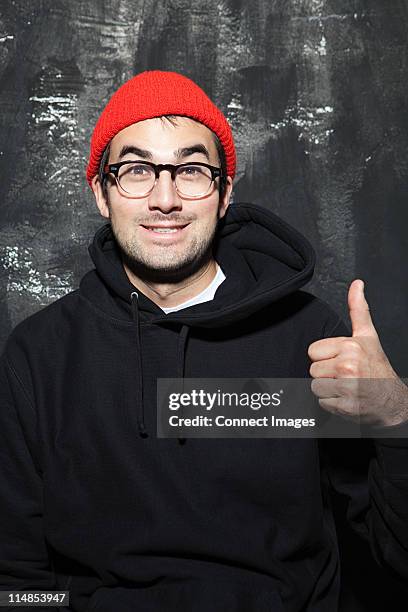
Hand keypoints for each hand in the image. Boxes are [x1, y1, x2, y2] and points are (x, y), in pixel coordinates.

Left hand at [308, 279, 407, 426]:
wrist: (392, 400)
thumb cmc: (377, 367)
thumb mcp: (368, 336)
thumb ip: (358, 309)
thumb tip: (357, 284)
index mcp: (350, 347)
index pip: (312, 351)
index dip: (325, 357)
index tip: (341, 360)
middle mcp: (348, 366)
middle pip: (313, 370)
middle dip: (326, 374)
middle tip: (344, 376)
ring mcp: (347, 388)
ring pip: (315, 387)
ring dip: (328, 390)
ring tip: (345, 387)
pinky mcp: (345, 406)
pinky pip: (322, 403)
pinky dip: (332, 404)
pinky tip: (347, 399)